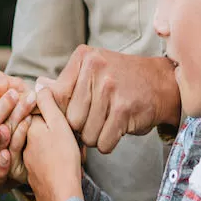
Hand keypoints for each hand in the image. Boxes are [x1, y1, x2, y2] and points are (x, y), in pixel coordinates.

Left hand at [25, 84, 83, 200]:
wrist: (63, 196)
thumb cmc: (63, 158)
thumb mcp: (59, 126)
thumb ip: (48, 105)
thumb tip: (38, 85)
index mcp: (27, 129)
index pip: (30, 111)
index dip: (45, 109)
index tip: (59, 113)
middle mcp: (22, 145)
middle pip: (35, 129)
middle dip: (51, 130)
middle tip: (70, 138)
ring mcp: (26, 162)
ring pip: (39, 147)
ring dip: (55, 146)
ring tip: (73, 150)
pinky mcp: (33, 177)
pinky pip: (41, 162)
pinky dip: (52, 160)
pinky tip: (67, 162)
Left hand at [53, 47, 179, 153]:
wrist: (161, 83)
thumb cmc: (121, 80)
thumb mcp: (94, 70)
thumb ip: (67, 82)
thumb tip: (38, 88)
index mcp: (83, 57)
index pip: (56, 97)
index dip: (63, 113)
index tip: (75, 116)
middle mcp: (95, 69)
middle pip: (70, 119)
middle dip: (81, 128)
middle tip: (96, 120)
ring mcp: (109, 88)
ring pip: (86, 134)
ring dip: (95, 137)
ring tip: (107, 123)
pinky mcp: (124, 109)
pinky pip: (103, 142)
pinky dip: (108, 143)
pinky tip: (117, 129)